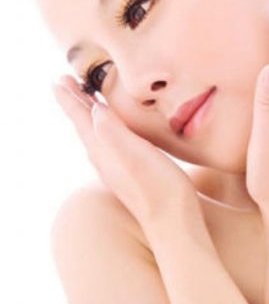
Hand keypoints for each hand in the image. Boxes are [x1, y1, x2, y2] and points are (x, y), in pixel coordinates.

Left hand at [51, 76, 205, 231]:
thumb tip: (94, 109)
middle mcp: (105, 160)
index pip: (82, 118)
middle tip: (65, 84)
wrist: (173, 223)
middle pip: (84, 125)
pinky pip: (109, 145)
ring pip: (95, 136)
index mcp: (105, 150)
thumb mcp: (137, 155)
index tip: (59, 80)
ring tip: (85, 102)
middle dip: (75, 104)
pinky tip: (114, 134)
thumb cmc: (159, 188)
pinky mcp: (130, 176)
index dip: (71, 98)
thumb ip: (114, 132)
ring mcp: (117, 170)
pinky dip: (105, 131)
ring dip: (88, 116)